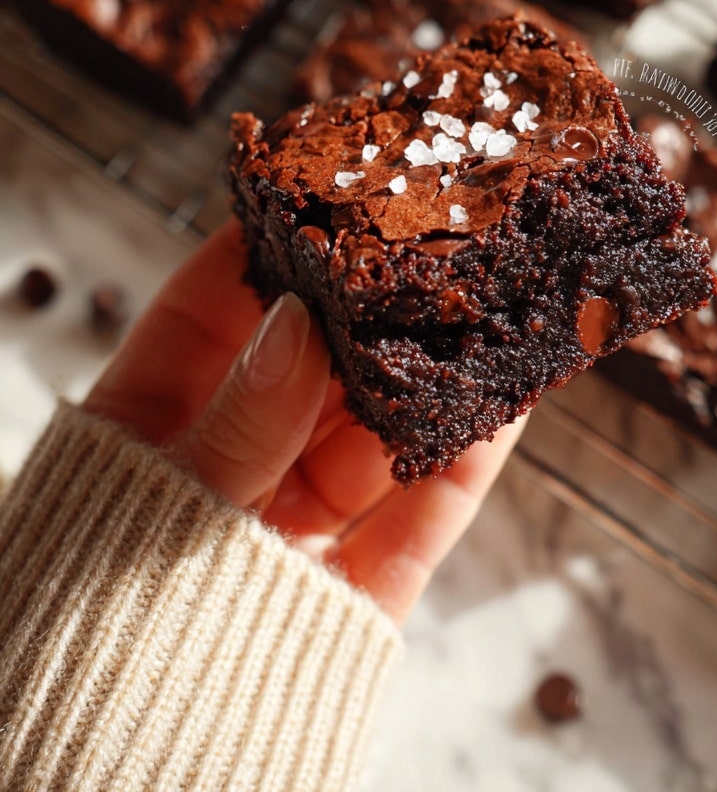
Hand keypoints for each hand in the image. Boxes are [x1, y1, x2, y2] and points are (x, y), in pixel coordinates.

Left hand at [86, 220, 523, 622]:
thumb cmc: (86, 653)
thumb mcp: (150, 518)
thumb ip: (238, 425)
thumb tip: (301, 319)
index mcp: (140, 439)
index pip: (207, 316)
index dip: (265, 249)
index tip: (322, 189)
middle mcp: (222, 476)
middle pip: (307, 367)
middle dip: (368, 303)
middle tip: (430, 232)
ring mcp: (290, 534)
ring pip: (375, 433)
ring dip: (432, 370)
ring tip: (491, 297)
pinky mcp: (352, 595)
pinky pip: (414, 515)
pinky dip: (460, 459)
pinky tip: (505, 400)